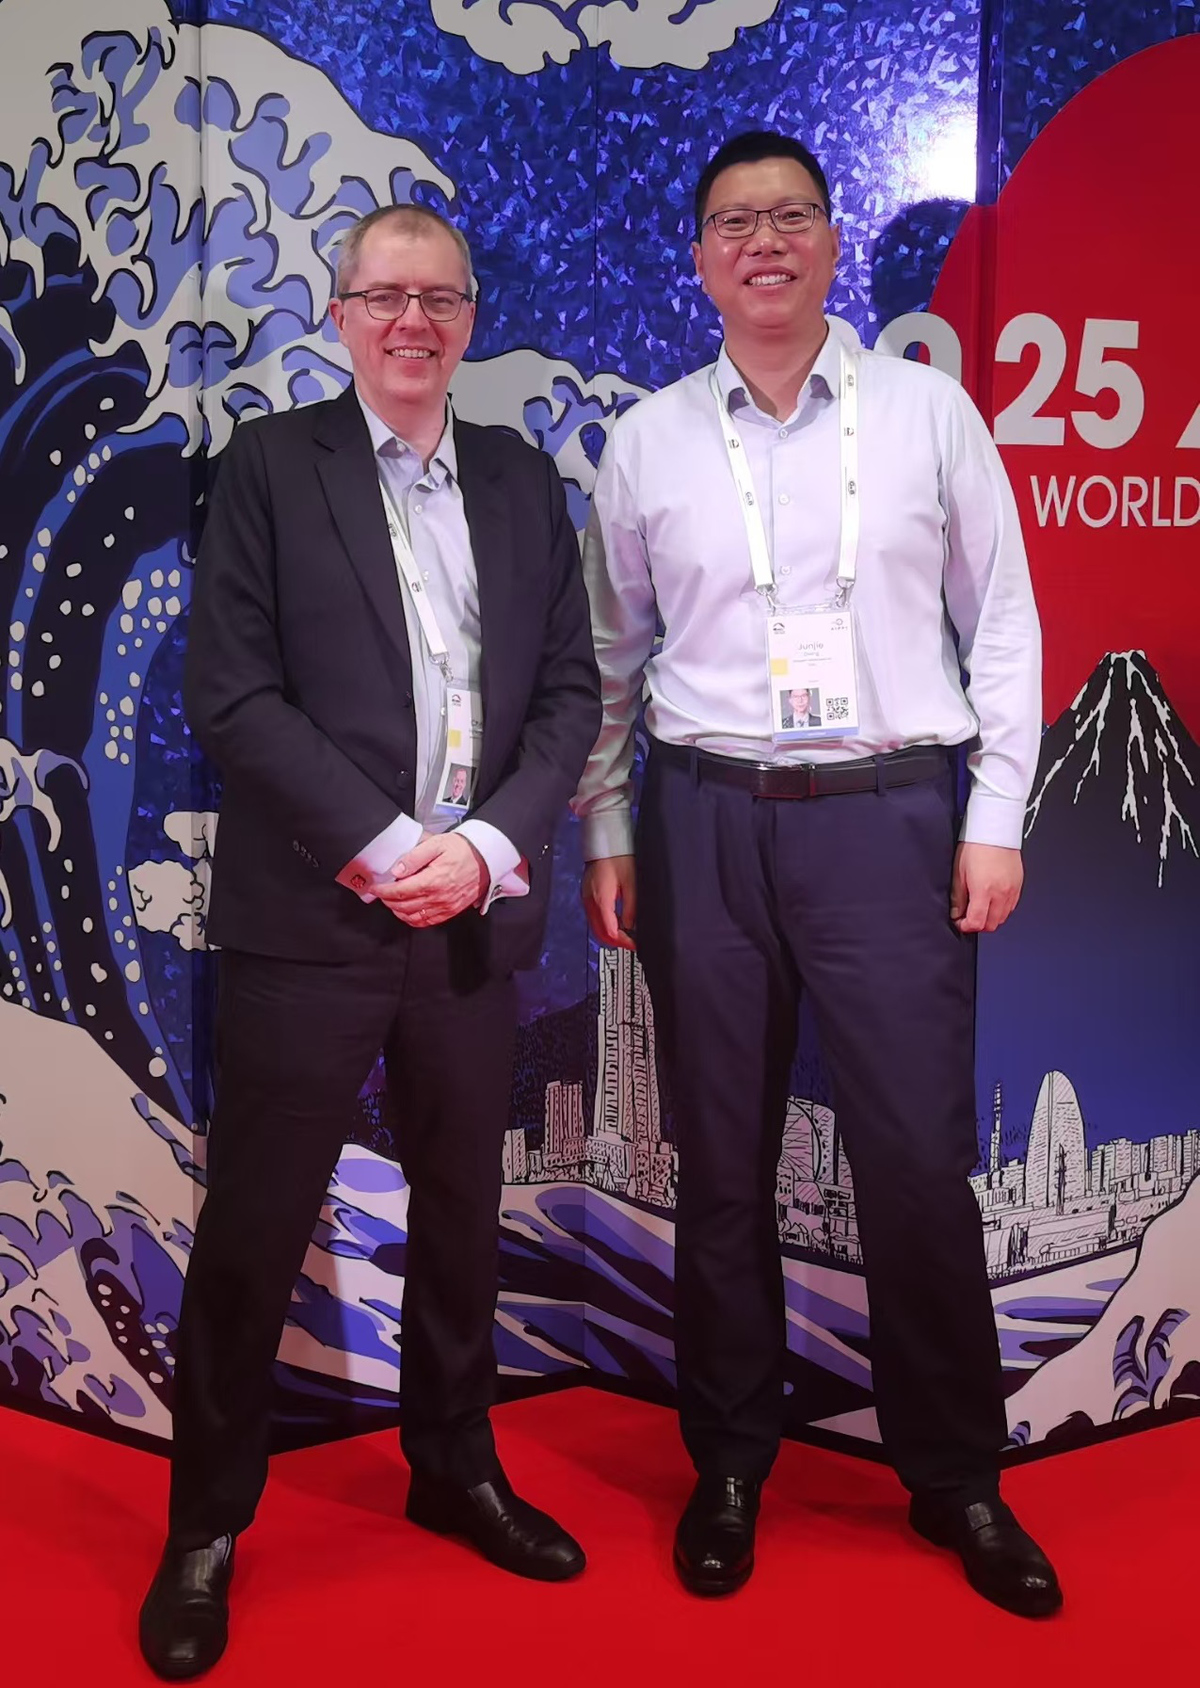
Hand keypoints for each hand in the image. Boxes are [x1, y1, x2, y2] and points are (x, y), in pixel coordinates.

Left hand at [371, 833, 488, 926]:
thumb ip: (414, 857)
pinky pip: (427, 922)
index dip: (384, 891)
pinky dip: (413, 920)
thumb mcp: (436, 844)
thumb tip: (396, 870)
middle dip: (388, 900)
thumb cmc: (462, 849)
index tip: (375, 887)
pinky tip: (407, 912)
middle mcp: (439, 897)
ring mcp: (446, 907)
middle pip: (404, 906)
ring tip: (391, 901)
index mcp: (433, 880)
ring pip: (413, 917)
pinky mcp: (451, 911)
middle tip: (381, 893)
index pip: (400, 891)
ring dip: (398, 911)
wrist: (486, 858)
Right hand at [582, 855, 636, 949]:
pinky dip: (606, 925)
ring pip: (596, 927)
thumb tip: (633, 926)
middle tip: (632, 944)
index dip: (623, 942)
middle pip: (600, 933)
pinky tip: (618, 923)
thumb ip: (632, 908)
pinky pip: (594, 917)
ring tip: (627, 935)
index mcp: (601, 899)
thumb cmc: (618, 856)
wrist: (604, 841)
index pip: (610, 931)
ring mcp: (586, 899)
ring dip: (610, 934)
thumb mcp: (632, 883)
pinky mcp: (587, 895)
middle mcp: (590, 901)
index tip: (634, 945)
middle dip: (616, 942)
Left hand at [950, 842, 1023, 933]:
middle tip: (967, 916)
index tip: (959, 922)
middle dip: (978, 925)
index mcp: (984, 891)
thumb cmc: (975, 846)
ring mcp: (1012, 890)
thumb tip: (956, 914)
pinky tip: (991, 900)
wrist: (995, 830)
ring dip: (990, 918)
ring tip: (979, 907)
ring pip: (1002, 918)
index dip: (966, 927)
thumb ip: (958, 897)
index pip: (977, 923)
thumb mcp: (959, 873)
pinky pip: (1011, 907)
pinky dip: (1001, 909)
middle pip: (991, 925)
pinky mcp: (1019, 886)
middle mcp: (1001, 893)